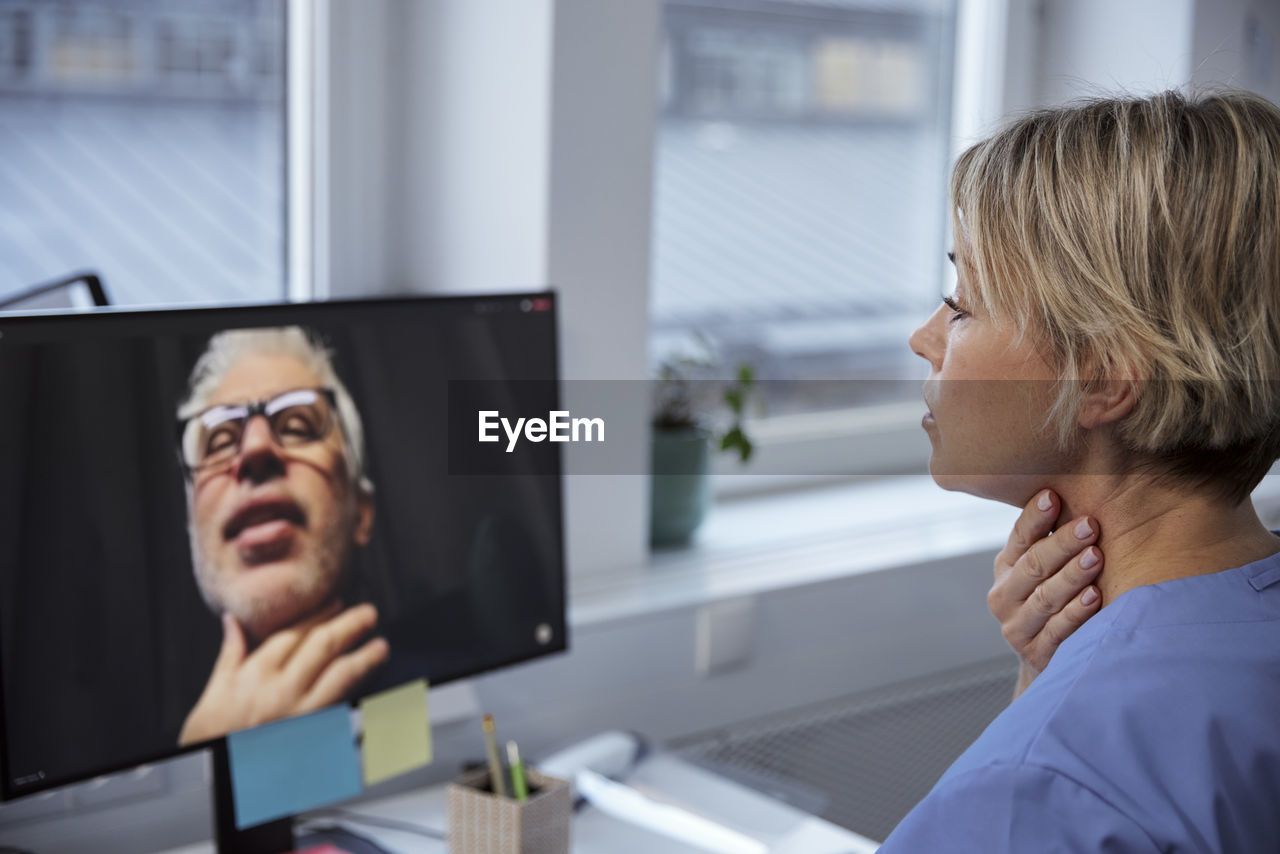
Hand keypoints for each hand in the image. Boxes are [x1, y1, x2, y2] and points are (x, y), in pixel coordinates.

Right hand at [179, 602, 389, 745]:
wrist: (220, 776)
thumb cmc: (213, 733)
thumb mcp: (215, 690)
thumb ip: (231, 652)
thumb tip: (232, 620)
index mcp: (257, 674)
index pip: (295, 633)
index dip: (320, 614)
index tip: (338, 602)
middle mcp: (282, 690)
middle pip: (323, 647)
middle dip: (350, 626)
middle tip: (369, 613)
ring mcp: (301, 714)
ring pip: (340, 677)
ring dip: (364, 658)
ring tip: (381, 646)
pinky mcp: (314, 736)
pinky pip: (343, 709)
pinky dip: (359, 694)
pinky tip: (372, 685)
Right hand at [989, 490, 1102, 698]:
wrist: (1043, 658)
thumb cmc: (1051, 600)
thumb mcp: (1042, 570)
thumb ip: (1050, 540)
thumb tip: (1071, 491)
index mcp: (1005, 569)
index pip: (1018, 538)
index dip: (1034, 517)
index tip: (1053, 496)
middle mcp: (1004, 596)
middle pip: (1033, 566)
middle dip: (1062, 543)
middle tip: (1089, 524)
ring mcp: (1017, 627)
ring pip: (1045, 597)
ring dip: (1072, 575)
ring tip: (1096, 556)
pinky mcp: (1036, 653)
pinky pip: (1058, 630)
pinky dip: (1077, 613)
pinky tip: (1095, 596)